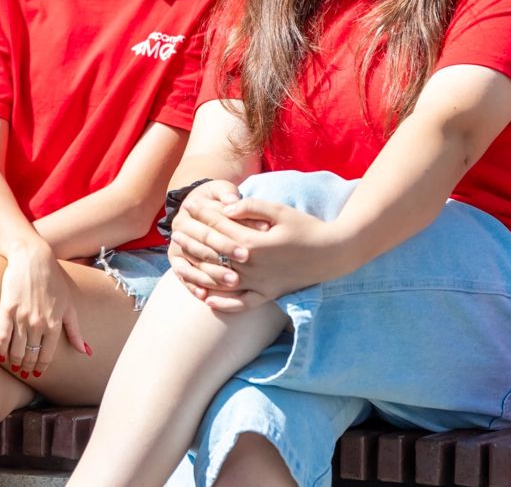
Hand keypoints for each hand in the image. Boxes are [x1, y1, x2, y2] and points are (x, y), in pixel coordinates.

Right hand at [0, 245, 89, 379]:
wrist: (33, 259)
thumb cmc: (54, 281)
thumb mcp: (69, 305)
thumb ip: (75, 331)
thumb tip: (86, 352)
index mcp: (54, 324)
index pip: (47, 356)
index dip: (42, 367)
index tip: (38, 372)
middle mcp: (38, 323)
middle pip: (30, 355)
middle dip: (28, 366)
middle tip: (25, 371)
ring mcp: (21, 317)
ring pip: (16, 350)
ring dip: (15, 361)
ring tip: (15, 364)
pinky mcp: (6, 310)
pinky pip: (2, 337)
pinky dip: (2, 349)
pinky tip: (2, 355)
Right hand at [167, 180, 256, 297]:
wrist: (198, 205)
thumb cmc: (217, 198)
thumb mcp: (221, 189)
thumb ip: (227, 194)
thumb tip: (232, 201)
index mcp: (189, 212)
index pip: (209, 230)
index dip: (227, 241)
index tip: (247, 253)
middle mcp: (179, 230)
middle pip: (200, 249)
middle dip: (221, 263)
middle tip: (239, 277)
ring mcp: (177, 247)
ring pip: (192, 265)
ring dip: (210, 277)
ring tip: (230, 286)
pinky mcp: (177, 261)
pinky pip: (183, 276)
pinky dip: (192, 286)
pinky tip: (204, 296)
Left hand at [181, 196, 328, 312]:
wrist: (334, 253)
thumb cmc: (307, 227)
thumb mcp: (279, 210)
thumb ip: (250, 207)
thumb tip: (224, 208)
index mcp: (254, 243)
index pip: (220, 228)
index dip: (203, 215)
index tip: (190, 206)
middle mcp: (253, 267)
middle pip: (214, 254)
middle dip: (194, 241)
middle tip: (177, 232)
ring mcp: (260, 284)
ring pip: (221, 281)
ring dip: (199, 273)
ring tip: (181, 265)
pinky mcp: (269, 294)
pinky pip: (242, 304)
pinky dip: (224, 304)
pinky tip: (208, 300)